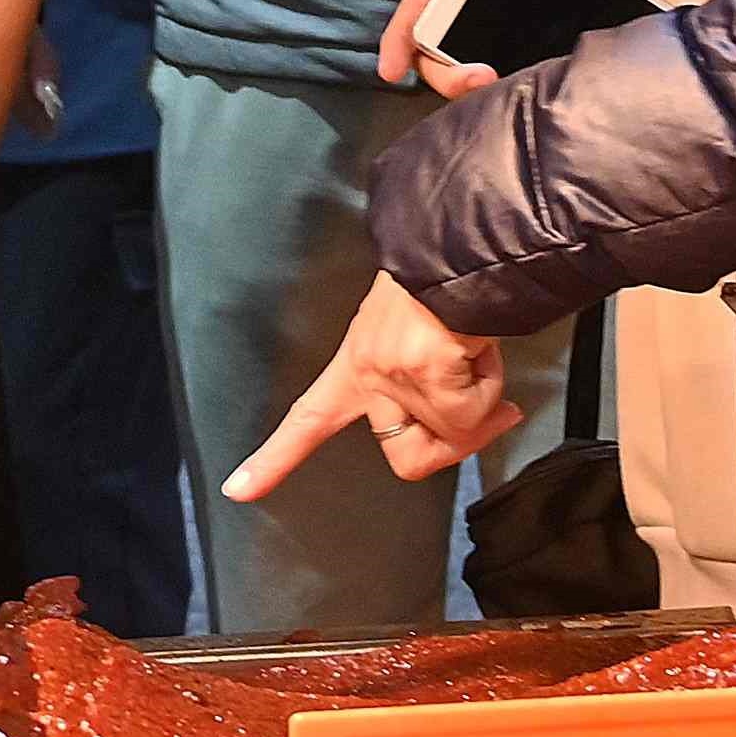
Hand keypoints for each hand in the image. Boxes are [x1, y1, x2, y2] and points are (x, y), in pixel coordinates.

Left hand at [225, 272, 519, 499]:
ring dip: (482, 403)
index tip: (238, 490)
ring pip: (453, 433)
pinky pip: (471, 412)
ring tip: (480, 357)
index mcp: (357, 362)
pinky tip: (484, 350)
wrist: (460, 246)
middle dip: (452, 447)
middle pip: (407, 458)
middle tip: (479, 414)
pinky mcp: (425, 371)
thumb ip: (437, 391)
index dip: (274, 460)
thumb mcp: (419, 339)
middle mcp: (367, 370)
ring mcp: (393, 373)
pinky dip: (490, 386)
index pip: (309, 418)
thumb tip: (497, 421)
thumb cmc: (445, 284)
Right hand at [377, 0, 630, 92]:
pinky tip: (531, 92)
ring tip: (508, 89)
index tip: (392, 69)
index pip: (421, 8)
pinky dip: (510, 90)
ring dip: (477, 89)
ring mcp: (506, 32)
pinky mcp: (536, 49)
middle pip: (439, 51)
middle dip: (446, 74)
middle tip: (482, 78)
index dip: (400, 38)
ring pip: (471, 69)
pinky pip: (512, 76)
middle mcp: (481, 7)